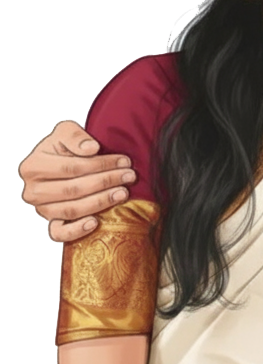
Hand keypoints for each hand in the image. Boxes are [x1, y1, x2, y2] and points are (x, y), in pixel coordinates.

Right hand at [18, 120, 135, 241]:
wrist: (59, 160)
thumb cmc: (63, 146)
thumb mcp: (65, 130)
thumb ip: (75, 136)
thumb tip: (91, 148)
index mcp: (32, 166)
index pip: (72, 168)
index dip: (101, 165)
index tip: (125, 161)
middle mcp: (33, 190)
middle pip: (74, 189)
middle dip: (106, 182)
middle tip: (129, 176)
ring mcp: (41, 209)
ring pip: (71, 210)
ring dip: (100, 202)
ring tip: (123, 193)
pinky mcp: (50, 222)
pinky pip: (59, 233)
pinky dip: (76, 230)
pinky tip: (96, 222)